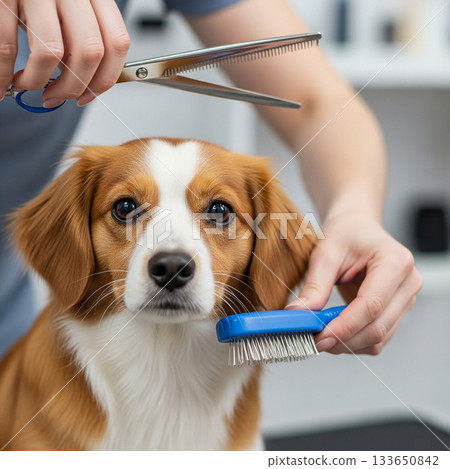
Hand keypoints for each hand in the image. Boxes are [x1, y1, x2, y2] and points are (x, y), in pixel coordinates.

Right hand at [0, 0, 129, 106]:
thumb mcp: (67, 13)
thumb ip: (80, 41)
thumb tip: (84, 86)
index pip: (116, 44)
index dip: (104, 80)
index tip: (87, 97)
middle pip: (89, 53)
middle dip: (71, 87)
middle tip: (55, 97)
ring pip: (52, 52)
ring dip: (37, 81)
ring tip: (27, 84)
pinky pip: (8, 45)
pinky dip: (3, 73)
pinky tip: (4, 80)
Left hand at [286, 213, 422, 354]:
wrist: (357, 228)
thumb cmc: (345, 234)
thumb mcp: (325, 253)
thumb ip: (315, 286)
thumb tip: (299, 313)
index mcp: (395, 262)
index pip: (371, 305)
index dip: (344, 326)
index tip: (319, 337)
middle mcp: (408, 282)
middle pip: (378, 326)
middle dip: (344, 339)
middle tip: (314, 340)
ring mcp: (406, 298)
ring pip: (379, 337)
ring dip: (348, 343)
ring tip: (321, 335)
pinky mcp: (398, 311)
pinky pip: (378, 336)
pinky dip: (354, 340)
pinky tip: (335, 331)